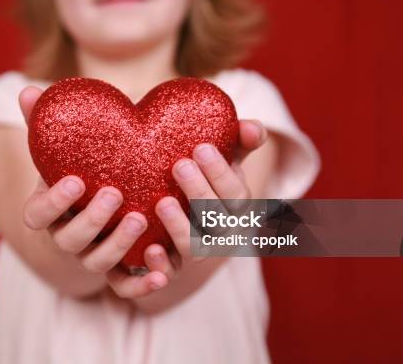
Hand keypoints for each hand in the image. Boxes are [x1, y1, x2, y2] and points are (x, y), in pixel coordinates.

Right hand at [19, 86, 166, 297]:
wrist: (92, 208)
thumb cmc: (77, 171)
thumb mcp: (60, 150)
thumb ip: (44, 122)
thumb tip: (29, 90)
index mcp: (48, 211)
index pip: (39, 214)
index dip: (54, 201)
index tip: (75, 180)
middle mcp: (67, 237)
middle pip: (70, 241)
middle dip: (91, 221)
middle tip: (115, 194)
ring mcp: (91, 256)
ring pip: (98, 262)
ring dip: (118, 244)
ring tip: (141, 218)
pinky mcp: (119, 269)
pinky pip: (125, 284)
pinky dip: (141, 283)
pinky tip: (162, 275)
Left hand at [135, 119, 268, 280]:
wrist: (171, 210)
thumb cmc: (202, 178)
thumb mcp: (221, 157)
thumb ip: (239, 141)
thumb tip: (252, 128)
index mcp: (237, 208)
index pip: (236, 194)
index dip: (220, 173)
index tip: (201, 147)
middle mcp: (222, 235)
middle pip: (216, 220)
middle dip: (199, 192)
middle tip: (179, 165)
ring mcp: (197, 254)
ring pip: (195, 247)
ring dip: (180, 226)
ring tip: (162, 202)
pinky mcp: (171, 269)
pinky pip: (169, 274)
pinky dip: (162, 266)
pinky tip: (150, 249)